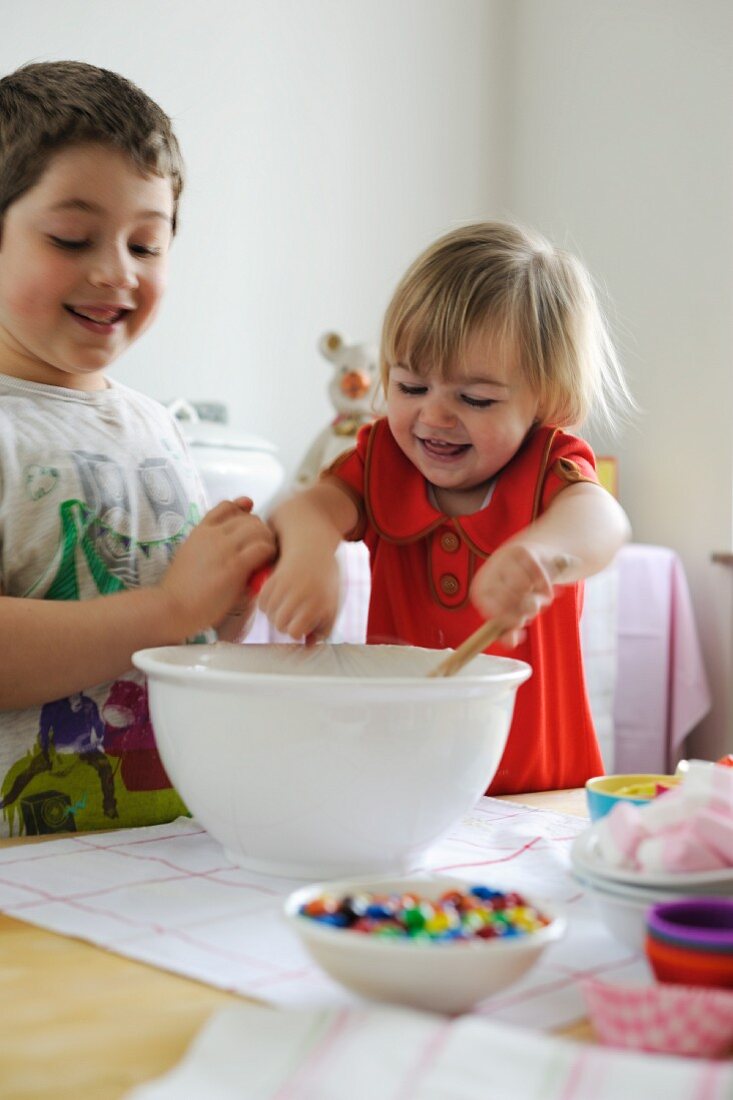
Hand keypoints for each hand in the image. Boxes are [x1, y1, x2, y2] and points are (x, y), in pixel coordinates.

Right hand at [159, 499, 277, 638]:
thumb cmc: (181, 590)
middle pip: (249, 518)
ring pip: (259, 529)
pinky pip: (262, 548)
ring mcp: (224, 548)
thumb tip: (230, 550)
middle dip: (260, 529)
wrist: (172, 607)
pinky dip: (269, 553)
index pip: (227, 506)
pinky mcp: (235, 565)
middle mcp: (213, 534)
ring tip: (268, 555)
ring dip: (268, 540)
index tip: (249, 523)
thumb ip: (208, 548)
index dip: (243, 511)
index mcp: (200, 531)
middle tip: (264, 546)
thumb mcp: (190, 557)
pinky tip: (266, 564)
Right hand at [257, 546, 340, 641]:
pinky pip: (262, 602)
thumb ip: (324, 627)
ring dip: (275, 614)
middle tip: (291, 616)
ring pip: (269, 614)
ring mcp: (286, 585)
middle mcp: (302, 594)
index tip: (300, 626)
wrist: (313, 546)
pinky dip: (266, 604)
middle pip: (279, 624)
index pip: (295, 631)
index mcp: (319, 602)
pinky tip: (276, 599)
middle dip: (284, 624)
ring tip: (285, 606)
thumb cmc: (325, 579)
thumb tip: (307, 646)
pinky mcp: (273, 578)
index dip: (296, 632)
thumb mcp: (332, 603)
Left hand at [469, 544, 572, 647]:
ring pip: (525, 588)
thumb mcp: (511, 610)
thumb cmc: (517, 589)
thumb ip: (510, 629)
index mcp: (480, 589)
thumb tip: (512, 643)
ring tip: (538, 598)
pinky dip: (546, 587)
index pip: (491, 609)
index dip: (507, 620)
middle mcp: (488, 572)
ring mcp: (504, 559)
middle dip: (525, 610)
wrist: (531, 556)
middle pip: (509, 599)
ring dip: (537, 599)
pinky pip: (538, 577)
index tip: (520, 624)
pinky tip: (545, 590)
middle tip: (532, 611)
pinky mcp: (522, 551)